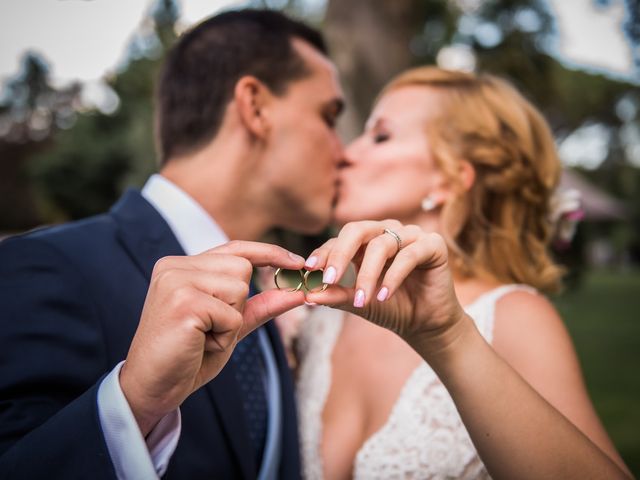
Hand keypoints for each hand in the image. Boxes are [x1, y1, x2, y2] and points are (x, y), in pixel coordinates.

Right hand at [120, 241, 305, 434]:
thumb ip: (261, 305)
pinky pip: (232, 315)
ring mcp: (176, 282)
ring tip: (203, 337)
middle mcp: (176, 266)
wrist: (153, 388)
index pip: (235, 249)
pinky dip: (225, 336)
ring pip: (240, 288)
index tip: (297, 261)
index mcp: (182, 266)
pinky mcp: (183, 303)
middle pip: (242, 268)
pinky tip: (199, 345)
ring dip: (232, 322)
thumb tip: (298, 291)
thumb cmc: (189, 356)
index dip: (268, 253)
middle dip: (239, 304)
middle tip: (211, 328)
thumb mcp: (231, 326)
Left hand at [304, 220, 466, 354]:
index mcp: (367, 239)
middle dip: (340, 255)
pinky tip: (384, 296)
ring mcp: (411, 235)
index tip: (310, 271)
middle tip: (329, 280)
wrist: (424, 323)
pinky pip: (409, 254)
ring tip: (362, 301)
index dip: (324, 253)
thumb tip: (307, 296)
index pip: (340, 238)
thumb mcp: (358, 301)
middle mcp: (388, 231)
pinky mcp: (433, 244)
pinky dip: (393, 276)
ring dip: (368, 275)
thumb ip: (336, 295)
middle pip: (357, 230)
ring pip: (381, 245)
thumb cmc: (390, 307)